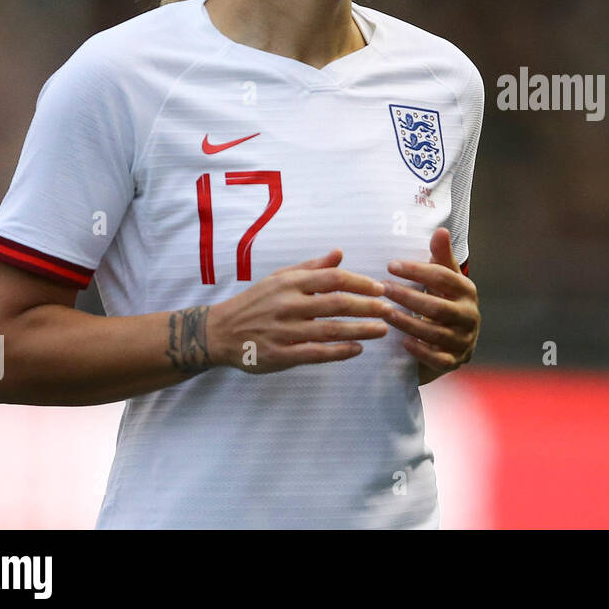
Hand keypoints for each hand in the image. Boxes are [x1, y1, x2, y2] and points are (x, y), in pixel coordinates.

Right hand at [208, 249, 393, 373]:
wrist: (218, 331)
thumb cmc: (256, 302)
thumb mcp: (280, 278)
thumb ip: (312, 267)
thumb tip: (340, 253)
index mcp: (290, 282)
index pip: (332, 278)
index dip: (360, 282)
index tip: (380, 287)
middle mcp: (288, 304)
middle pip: (336, 303)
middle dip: (367, 306)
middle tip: (389, 309)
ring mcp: (284, 330)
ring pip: (329, 329)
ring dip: (360, 330)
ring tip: (382, 329)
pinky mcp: (279, 355)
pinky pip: (315, 353)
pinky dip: (339, 351)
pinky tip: (357, 350)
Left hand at [382, 228, 479, 378]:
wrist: (457, 342)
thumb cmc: (444, 302)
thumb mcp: (445, 280)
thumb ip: (441, 257)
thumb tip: (440, 230)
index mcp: (467, 292)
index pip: (443, 278)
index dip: (417, 271)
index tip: (391, 265)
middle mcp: (470, 316)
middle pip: (438, 307)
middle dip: (408, 297)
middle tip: (382, 288)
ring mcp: (463, 340)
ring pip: (435, 333)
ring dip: (407, 323)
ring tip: (384, 312)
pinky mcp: (455, 361)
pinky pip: (438, 358)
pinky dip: (420, 351)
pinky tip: (401, 342)